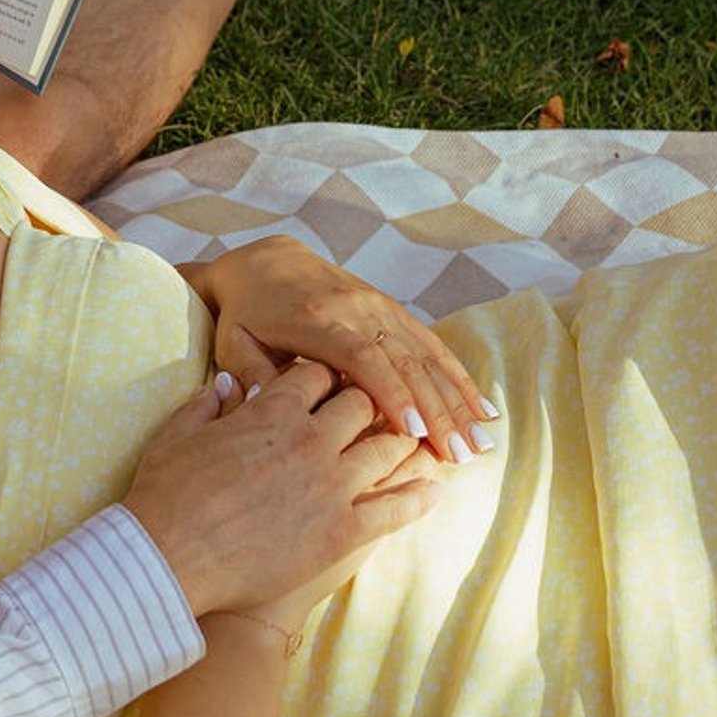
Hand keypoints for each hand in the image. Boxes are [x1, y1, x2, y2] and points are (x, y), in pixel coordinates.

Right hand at [121, 358, 446, 622]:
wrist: (169, 558)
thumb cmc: (165, 496)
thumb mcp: (177, 436)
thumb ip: (207, 403)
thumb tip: (229, 383)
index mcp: (272, 411)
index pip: (319, 373)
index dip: (330, 374)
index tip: (337, 381)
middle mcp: (311, 440)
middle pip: (363, 403)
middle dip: (371, 401)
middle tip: (381, 408)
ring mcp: (332, 487)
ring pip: (388, 448)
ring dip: (402, 442)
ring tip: (416, 442)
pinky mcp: (344, 533)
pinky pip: (397, 509)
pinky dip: (420, 496)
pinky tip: (434, 489)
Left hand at [192, 237, 495, 462]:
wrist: (266, 263)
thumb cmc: (246, 314)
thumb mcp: (234, 344)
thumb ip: (253, 376)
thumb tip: (269, 409)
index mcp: (317, 320)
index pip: (362, 358)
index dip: (390, 394)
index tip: (414, 431)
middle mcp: (358, 310)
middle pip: (405, 362)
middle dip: (437, 410)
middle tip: (460, 454)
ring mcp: (380, 308)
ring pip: (427, 356)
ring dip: (457, 400)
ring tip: (481, 442)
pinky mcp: (393, 311)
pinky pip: (432, 345)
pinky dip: (459, 377)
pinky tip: (482, 408)